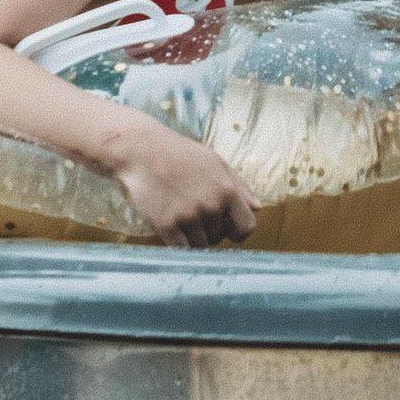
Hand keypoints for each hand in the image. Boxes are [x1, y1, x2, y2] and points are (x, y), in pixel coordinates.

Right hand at [97, 115, 258, 247]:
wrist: (142, 150)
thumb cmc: (181, 154)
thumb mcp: (216, 162)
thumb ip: (239, 186)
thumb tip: (258, 208)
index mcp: (226, 190)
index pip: (246, 227)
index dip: (238, 230)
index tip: (228, 228)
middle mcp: (210, 206)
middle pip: (220, 237)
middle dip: (212, 230)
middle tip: (195, 213)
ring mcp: (188, 216)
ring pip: (201, 245)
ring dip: (194, 237)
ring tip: (182, 217)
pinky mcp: (166, 225)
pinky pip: (181, 249)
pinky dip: (179, 244)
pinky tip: (173, 230)